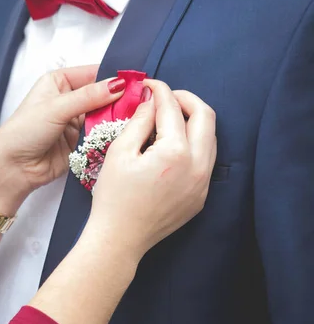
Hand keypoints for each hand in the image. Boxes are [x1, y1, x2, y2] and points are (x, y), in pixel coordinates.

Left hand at [0, 66, 124, 212]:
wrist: (13, 169)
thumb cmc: (24, 132)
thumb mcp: (56, 108)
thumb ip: (88, 97)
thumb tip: (118, 84)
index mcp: (60, 82)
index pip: (93, 73)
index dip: (114, 77)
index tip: (136, 82)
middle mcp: (70, 99)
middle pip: (103, 95)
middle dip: (120, 100)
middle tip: (141, 102)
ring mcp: (77, 121)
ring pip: (105, 116)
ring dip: (118, 118)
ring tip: (138, 118)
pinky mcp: (83, 142)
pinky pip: (102, 135)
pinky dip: (112, 135)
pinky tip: (126, 134)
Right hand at [87, 79, 216, 261]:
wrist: (119, 239)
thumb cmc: (113, 197)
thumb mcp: (120, 152)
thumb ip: (139, 120)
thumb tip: (150, 99)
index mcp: (176, 153)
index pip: (173, 108)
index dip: (160, 90)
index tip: (148, 85)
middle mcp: (198, 167)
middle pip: (205, 116)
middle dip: (185, 99)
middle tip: (164, 98)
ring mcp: (203, 184)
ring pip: (211, 138)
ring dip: (193, 122)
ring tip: (168, 120)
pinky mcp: (201, 196)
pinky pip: (206, 160)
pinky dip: (194, 145)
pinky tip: (172, 146)